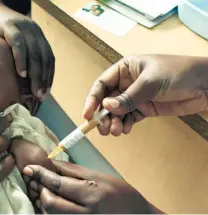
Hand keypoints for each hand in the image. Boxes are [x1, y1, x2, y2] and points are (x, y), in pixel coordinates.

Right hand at [0, 1, 54, 98]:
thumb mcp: (12, 41)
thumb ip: (20, 54)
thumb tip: (22, 79)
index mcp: (37, 35)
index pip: (49, 58)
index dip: (49, 75)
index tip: (46, 91)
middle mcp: (33, 30)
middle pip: (43, 57)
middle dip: (43, 78)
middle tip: (41, 95)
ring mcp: (22, 27)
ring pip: (34, 52)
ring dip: (35, 73)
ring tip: (33, 89)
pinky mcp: (8, 25)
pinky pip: (18, 44)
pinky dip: (21, 59)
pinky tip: (21, 73)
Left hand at [23, 161, 155, 213]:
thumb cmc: (121, 195)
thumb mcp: (100, 177)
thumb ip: (73, 171)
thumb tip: (49, 162)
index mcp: (93, 193)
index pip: (58, 184)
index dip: (40, 175)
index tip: (28, 169)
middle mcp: (87, 212)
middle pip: (51, 203)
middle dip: (41, 191)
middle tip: (37, 183)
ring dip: (43, 203)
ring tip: (43, 193)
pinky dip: (49, 213)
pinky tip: (51, 204)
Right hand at [83, 55, 207, 135]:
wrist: (206, 85)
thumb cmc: (179, 73)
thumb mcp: (151, 82)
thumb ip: (128, 97)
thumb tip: (106, 107)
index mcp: (125, 68)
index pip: (102, 84)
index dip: (93, 99)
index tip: (87, 114)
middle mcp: (127, 82)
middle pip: (106, 100)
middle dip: (102, 115)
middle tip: (103, 128)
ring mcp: (136, 96)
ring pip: (116, 111)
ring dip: (113, 122)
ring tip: (116, 131)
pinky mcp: (145, 108)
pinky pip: (128, 118)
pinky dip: (124, 125)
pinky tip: (124, 130)